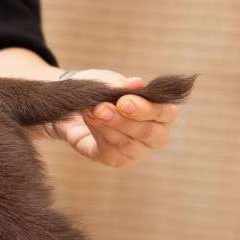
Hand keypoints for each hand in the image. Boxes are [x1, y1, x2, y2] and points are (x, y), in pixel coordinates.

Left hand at [43, 69, 178, 167]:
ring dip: (107, 126)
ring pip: (127, 144)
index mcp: (161, 112)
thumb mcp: (107, 80)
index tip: (123, 101)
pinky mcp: (115, 159)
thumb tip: (136, 83)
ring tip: (90, 111)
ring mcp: (136, 150)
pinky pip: (110, 152)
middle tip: (102, 109)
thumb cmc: (100, 90)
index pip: (166, 113)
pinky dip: (98, 134)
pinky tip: (89, 120)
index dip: (145, 108)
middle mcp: (154, 134)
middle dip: (123, 120)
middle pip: (148, 133)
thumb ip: (121, 84)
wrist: (73, 102)